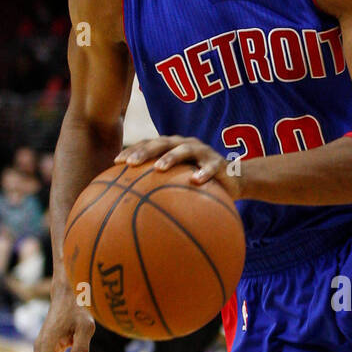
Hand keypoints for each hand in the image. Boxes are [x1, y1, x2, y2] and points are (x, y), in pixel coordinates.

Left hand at [115, 137, 240, 198]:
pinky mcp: (219, 162)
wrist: (235, 181)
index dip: (132, 150)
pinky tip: (195, 182)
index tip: (116, 162)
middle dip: (146, 151)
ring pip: (185, 150)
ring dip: (171, 157)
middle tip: (131, 163)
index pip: (149, 144)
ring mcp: (203, 151)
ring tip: (159, 168)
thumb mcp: (180, 185)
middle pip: (162, 142)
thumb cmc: (202, 185)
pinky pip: (211, 167)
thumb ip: (161, 189)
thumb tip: (134, 209)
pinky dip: (203, 173)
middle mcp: (186, 145)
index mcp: (173, 147)